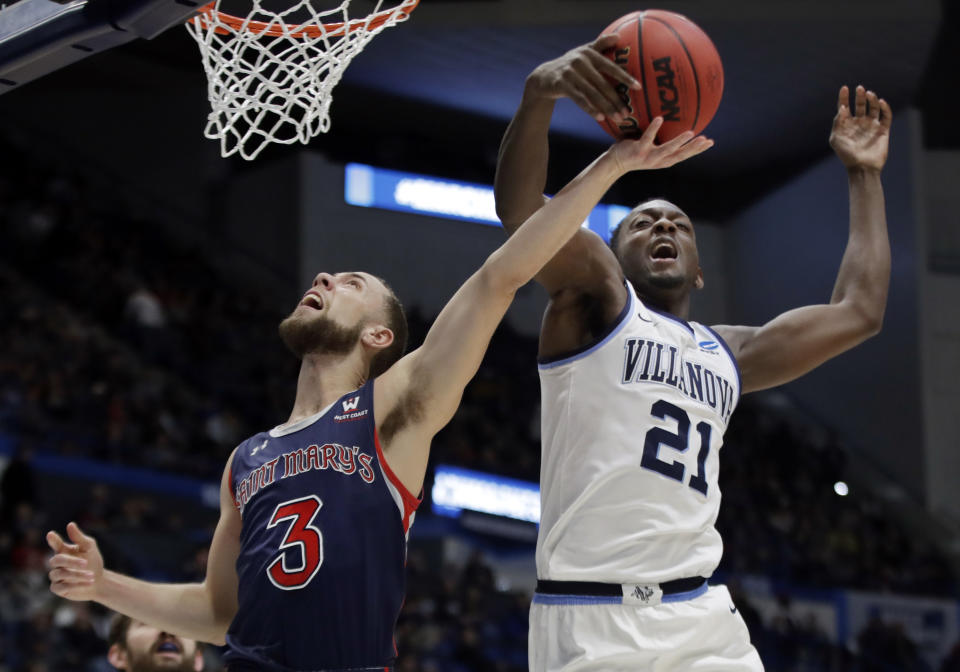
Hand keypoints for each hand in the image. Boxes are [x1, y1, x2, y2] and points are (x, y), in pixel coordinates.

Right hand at [47, 522, 103, 600]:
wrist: (98, 580)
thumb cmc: (92, 560)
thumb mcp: (89, 548)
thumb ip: (79, 538)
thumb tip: (70, 524)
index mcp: (63, 551)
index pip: (56, 544)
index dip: (53, 540)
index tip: (50, 534)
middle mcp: (57, 564)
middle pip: (57, 560)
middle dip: (71, 561)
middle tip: (85, 563)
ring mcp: (56, 576)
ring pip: (59, 574)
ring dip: (76, 575)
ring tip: (92, 575)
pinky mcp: (58, 589)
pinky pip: (60, 587)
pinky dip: (75, 585)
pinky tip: (89, 582)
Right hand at [526, 35, 640, 121]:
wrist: (544, 76)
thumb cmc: (570, 64)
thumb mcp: (583, 52)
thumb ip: (600, 44)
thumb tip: (618, 36)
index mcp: (589, 54)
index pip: (610, 67)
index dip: (625, 77)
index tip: (638, 87)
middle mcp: (580, 62)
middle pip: (602, 84)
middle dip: (616, 100)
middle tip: (627, 112)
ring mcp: (570, 73)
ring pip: (592, 94)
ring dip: (606, 108)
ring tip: (617, 118)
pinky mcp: (562, 84)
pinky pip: (579, 99)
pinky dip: (590, 109)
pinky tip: (600, 118)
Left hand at [609, 117, 713, 172]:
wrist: (615, 163)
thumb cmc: (636, 151)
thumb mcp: (653, 147)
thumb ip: (663, 139)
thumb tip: (672, 121)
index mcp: (664, 159)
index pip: (684, 155)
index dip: (697, 150)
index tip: (710, 142)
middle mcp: (659, 161)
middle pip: (680, 155)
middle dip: (694, 148)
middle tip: (706, 140)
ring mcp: (648, 157)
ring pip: (666, 150)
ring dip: (679, 142)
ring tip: (691, 132)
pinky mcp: (637, 151)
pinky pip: (646, 138)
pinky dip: (653, 129)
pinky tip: (660, 118)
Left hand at [829, 85, 891, 171]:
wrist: (862, 167)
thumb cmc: (846, 155)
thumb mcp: (836, 138)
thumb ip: (838, 122)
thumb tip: (842, 108)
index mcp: (846, 125)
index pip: (845, 107)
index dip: (844, 97)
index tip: (844, 88)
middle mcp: (859, 123)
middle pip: (860, 105)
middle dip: (859, 96)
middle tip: (860, 89)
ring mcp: (871, 126)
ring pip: (873, 108)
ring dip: (872, 99)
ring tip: (869, 94)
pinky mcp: (883, 130)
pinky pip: (886, 115)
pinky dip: (885, 107)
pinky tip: (881, 102)